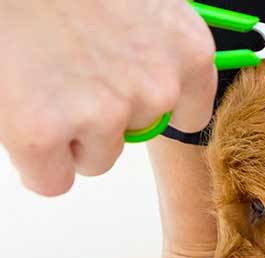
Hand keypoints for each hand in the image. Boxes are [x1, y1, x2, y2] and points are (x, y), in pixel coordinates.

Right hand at [0, 0, 216, 195]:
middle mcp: (158, 88)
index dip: (147, 107)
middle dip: (103, 115)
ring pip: (96, 159)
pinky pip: (52, 180)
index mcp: (189, 51)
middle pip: (137, 135)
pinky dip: (34, 161)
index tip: (122, 93)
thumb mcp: (138, 2)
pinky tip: (21, 112)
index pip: (190, 114)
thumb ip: (154, 47)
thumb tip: (151, 85)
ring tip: (42, 77)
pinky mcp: (44, 133)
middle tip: (66, 69)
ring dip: (69, 135)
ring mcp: (104, 113)